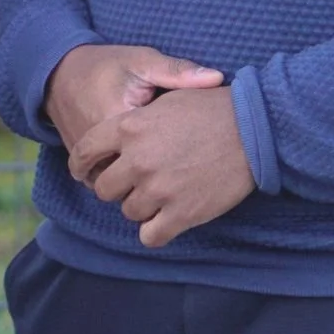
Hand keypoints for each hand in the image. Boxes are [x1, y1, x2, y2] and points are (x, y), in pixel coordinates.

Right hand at [42, 43, 224, 176]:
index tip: (188, 145)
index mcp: (120, 119)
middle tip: (173, 163)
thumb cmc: (109, 65)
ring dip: (131, 182)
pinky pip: (97, 180)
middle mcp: (98, 143)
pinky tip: (129, 167)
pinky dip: (113, 177)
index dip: (177, 154)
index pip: (156, 156)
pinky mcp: (75, 159)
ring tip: (153, 169)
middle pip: (134, 179)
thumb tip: (216, 78)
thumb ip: (177, 72)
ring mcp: (82, 154)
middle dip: (154, 178)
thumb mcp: (143, 61)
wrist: (60, 70)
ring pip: (114, 185)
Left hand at [70, 86, 254, 247]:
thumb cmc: (212, 108)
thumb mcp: (167, 98)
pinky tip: (167, 220)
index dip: (81, 165)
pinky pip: (150, 236)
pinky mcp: (181, 213)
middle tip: (136, 183)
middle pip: (104, 188)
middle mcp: (137, 160)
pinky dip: (156, 231)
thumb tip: (120, 133)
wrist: (253, 128)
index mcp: (129, 127)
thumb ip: (137, 119)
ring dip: (142, 207)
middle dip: (118, 188)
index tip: (84, 173)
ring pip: (129, 212)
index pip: (84, 152)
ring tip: (163, 194)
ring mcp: (158, 189)